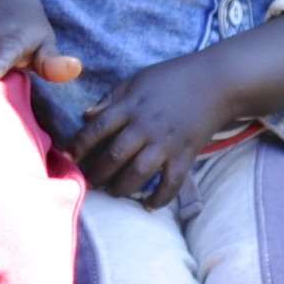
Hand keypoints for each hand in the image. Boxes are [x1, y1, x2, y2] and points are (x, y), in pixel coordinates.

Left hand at [65, 54, 247, 210]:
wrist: (216, 82)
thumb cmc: (172, 78)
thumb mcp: (137, 80)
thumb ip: (111, 99)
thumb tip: (86, 116)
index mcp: (130, 106)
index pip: (97, 129)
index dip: (79, 146)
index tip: (68, 158)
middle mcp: (145, 127)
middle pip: (114, 156)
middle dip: (97, 174)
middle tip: (89, 183)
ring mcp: (166, 144)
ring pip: (137, 174)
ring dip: (121, 188)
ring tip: (114, 192)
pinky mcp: (185, 156)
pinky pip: (170, 184)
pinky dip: (159, 198)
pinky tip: (148, 205)